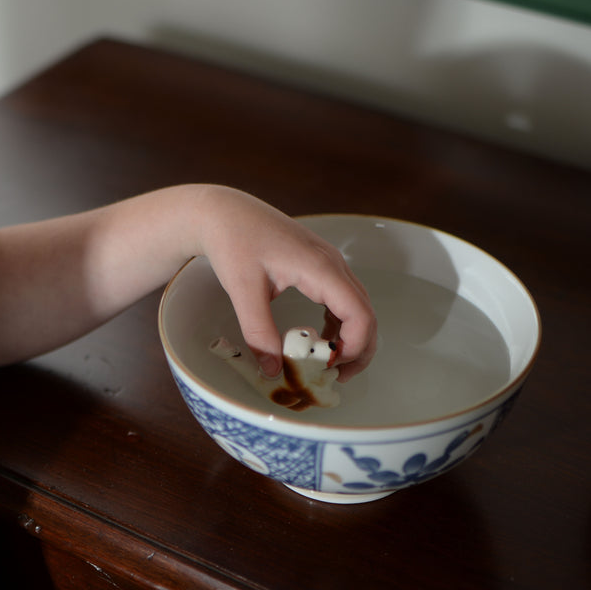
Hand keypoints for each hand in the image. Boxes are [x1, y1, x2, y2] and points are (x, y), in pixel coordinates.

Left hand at [193, 186, 375, 381]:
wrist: (224, 212)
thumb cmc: (233, 241)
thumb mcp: (243, 291)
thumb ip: (259, 333)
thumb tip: (273, 370)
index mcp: (321, 267)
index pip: (359, 314)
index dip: (354, 347)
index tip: (330, 369)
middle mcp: (332, 263)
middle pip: (366, 312)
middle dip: (359, 349)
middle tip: (337, 377)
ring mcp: (329, 262)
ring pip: (357, 306)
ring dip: (350, 336)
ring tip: (328, 363)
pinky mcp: (319, 264)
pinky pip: (342, 298)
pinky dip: (338, 323)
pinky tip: (319, 339)